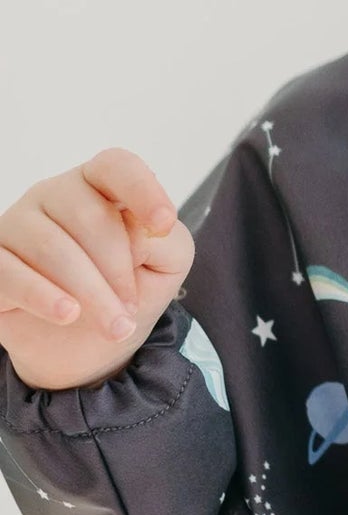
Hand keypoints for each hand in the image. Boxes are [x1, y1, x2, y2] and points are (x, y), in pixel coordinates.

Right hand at [0, 149, 193, 392]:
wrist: (87, 348)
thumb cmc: (125, 293)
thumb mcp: (164, 265)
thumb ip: (165, 240)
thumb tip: (141, 231)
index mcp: (98, 187)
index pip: (115, 167)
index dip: (141, 189)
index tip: (163, 225)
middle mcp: (54, 196)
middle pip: (88, 215)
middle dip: (117, 270)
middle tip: (129, 312)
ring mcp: (17, 225)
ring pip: (51, 246)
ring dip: (91, 292)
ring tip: (113, 326)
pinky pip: (9, 272)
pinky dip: (42, 295)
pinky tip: (67, 314)